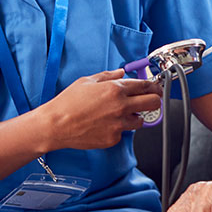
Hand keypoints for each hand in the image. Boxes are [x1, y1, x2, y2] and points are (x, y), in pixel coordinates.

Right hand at [41, 69, 161, 150]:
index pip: (146, 86)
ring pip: (141, 121)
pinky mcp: (113, 138)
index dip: (154, 86)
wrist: (55, 125)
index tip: (156, 88)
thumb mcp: (87, 81)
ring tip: (122, 115)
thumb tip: (121, 73)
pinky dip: (119, 129)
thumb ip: (108, 76)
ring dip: (136, 117)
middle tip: (151, 101)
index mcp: (116, 89)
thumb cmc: (68, 103)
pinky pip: (124, 133)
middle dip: (155, 101)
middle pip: (153, 103)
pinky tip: (106, 125)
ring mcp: (118, 124)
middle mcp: (121, 106)